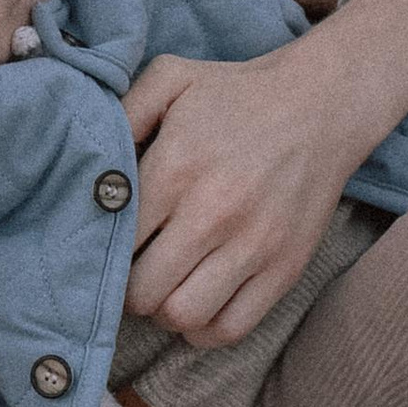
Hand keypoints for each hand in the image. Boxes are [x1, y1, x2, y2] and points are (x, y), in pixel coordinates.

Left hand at [124, 0, 407, 342]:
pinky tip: (197, 302)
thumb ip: (121, 110)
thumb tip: (85, 157)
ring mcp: (255, 246)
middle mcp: (214, 212)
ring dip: (164, 310)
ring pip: (184, 316)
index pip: (117, 240)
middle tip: (132, 270)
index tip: (103, 244)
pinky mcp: (286, 269)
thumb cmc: (235, 94)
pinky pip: (231, 329)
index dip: (101, 249)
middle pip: (143, 290)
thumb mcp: (171, 77)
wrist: (322, 104)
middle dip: (128, 287)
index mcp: (177, 167)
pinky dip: (205, 329)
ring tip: (165, 286)